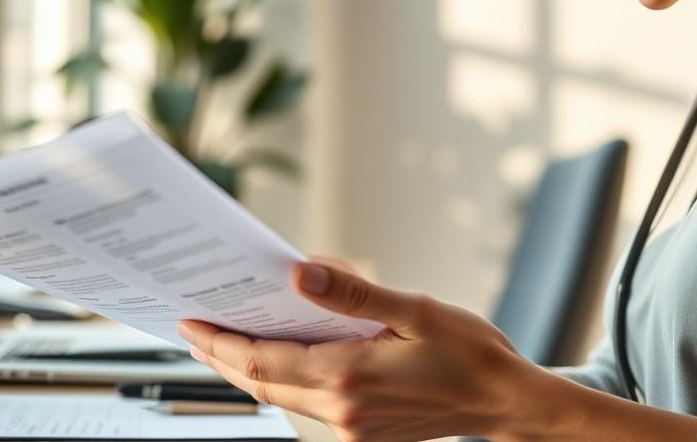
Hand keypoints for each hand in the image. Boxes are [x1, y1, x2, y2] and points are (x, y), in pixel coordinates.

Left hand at [177, 261, 527, 441]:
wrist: (504, 402)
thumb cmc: (470, 353)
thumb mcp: (416, 309)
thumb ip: (354, 292)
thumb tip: (301, 271)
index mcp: (351, 375)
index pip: (262, 363)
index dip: (220, 343)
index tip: (191, 321)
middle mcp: (343, 411)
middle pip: (261, 384)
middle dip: (222, 357)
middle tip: (194, 329)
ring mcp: (352, 429)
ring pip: (282, 398)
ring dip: (250, 370)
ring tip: (226, 341)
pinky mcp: (363, 435)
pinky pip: (308, 406)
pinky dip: (284, 381)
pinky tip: (282, 358)